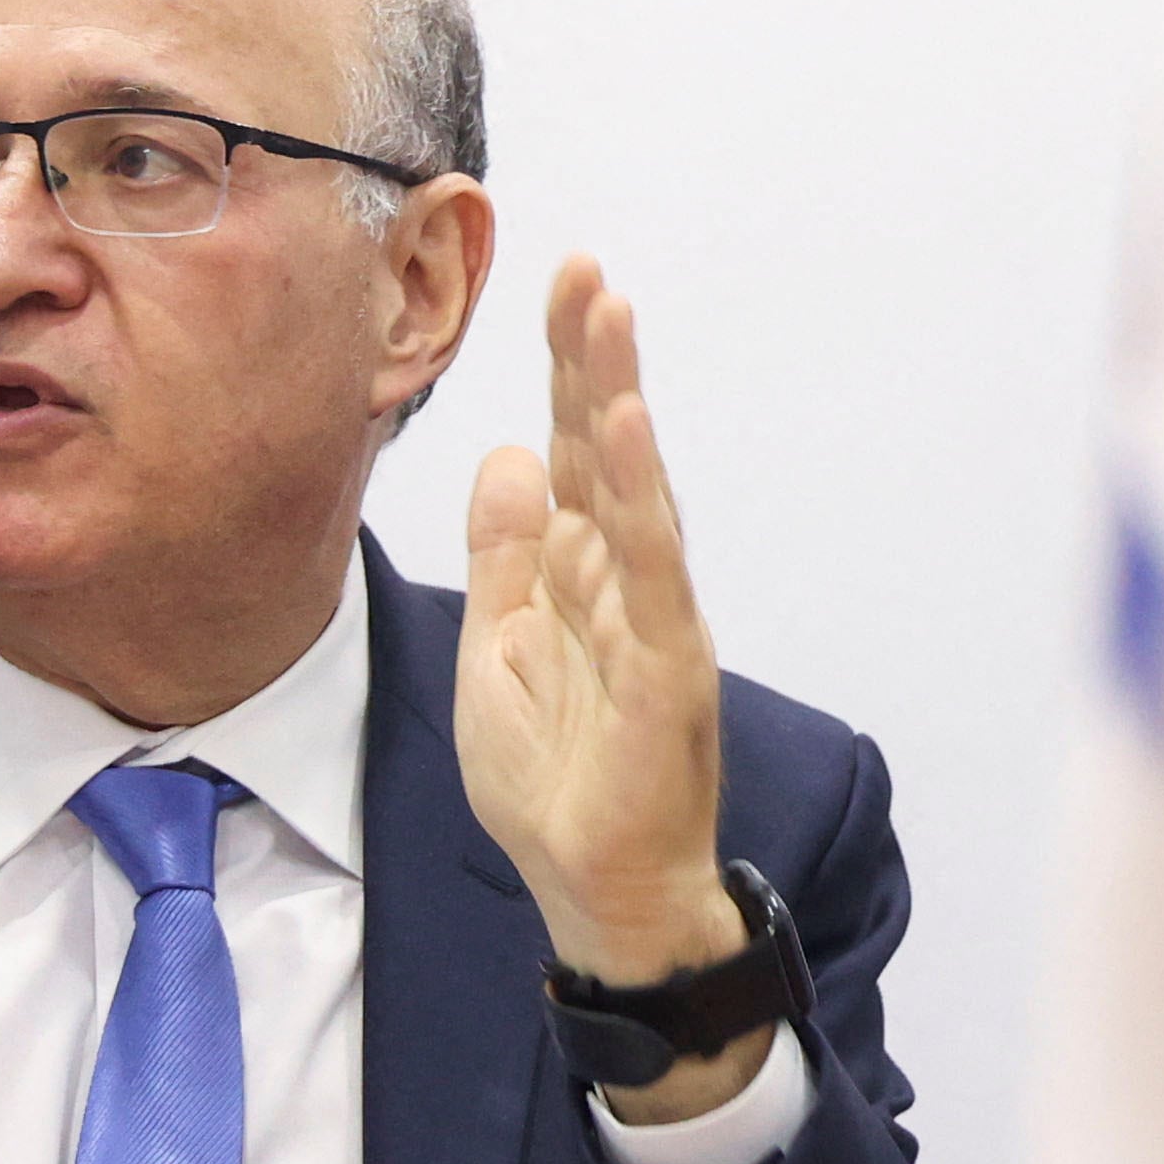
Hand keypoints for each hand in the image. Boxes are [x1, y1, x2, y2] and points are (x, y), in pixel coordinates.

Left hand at [457, 255, 766, 1119]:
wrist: (598, 894)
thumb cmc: (557, 783)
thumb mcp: (500, 652)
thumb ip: (506, 557)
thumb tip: (507, 452)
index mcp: (581, 573)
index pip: (570, 451)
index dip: (564, 369)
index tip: (561, 282)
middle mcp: (625, 582)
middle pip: (605, 451)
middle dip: (594, 358)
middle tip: (585, 269)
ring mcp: (652, 620)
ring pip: (634, 492)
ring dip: (617, 401)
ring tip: (608, 316)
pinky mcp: (663, 670)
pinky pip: (650, 571)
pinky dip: (636, 499)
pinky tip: (620, 432)